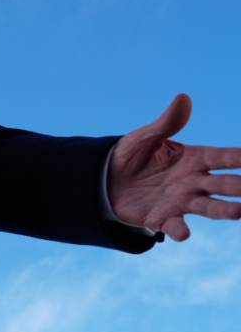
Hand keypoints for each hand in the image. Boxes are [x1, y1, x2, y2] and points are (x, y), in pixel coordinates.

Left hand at [109, 93, 240, 241]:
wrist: (105, 180)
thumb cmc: (131, 155)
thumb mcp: (145, 137)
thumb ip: (166, 123)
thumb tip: (183, 97)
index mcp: (194, 158)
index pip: (224, 157)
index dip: (240, 158)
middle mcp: (193, 181)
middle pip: (224, 184)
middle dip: (240, 186)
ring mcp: (180, 201)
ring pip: (209, 207)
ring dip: (225, 210)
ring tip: (238, 212)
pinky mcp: (162, 217)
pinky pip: (174, 226)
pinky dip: (179, 230)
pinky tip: (184, 233)